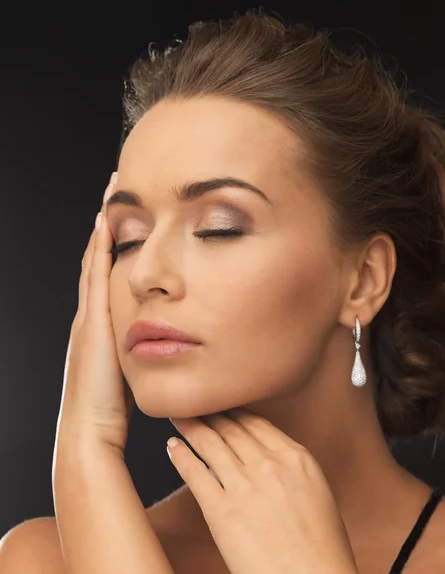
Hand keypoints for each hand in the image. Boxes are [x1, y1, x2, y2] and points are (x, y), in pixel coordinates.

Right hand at [53, 171, 133, 459]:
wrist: (90, 430)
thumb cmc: (115, 409)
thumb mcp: (133, 371)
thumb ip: (147, 354)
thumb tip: (175, 344)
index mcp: (104, 325)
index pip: (108, 276)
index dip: (117, 247)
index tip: (129, 218)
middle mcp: (93, 313)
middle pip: (99, 259)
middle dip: (108, 226)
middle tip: (116, 192)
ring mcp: (89, 314)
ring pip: (96, 260)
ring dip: (104, 228)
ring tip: (111, 195)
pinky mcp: (92, 319)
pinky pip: (95, 274)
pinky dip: (100, 248)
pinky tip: (107, 222)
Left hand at [166, 408, 358, 573]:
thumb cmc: (322, 549)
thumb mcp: (317, 492)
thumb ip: (291, 469)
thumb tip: (270, 457)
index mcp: (296, 458)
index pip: (256, 424)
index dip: (234, 412)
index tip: (222, 407)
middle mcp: (269, 465)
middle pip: (231, 429)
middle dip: (210, 414)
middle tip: (195, 403)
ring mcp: (244, 486)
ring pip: (210, 444)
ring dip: (190, 426)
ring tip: (178, 415)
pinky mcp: (222, 511)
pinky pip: (195, 473)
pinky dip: (180, 456)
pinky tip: (172, 446)